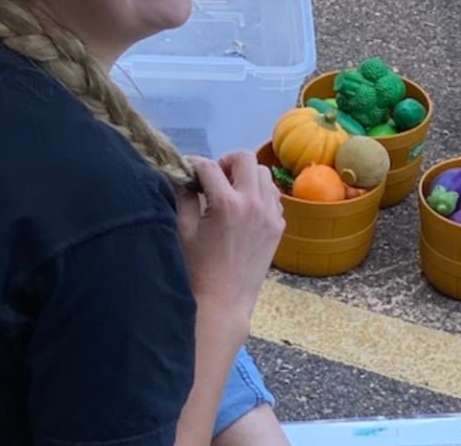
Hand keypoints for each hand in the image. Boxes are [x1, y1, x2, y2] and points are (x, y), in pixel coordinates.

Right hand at [175, 150, 284, 319]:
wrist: (223, 301)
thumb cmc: (197, 269)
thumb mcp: (184, 230)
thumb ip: (184, 197)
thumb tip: (182, 175)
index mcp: (226, 203)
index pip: (209, 166)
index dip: (194, 165)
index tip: (187, 171)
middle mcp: (252, 203)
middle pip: (245, 158)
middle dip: (226, 162)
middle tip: (214, 178)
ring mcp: (270, 214)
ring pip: (264, 174)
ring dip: (246, 176)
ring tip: (231, 191)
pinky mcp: (278, 227)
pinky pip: (273, 196)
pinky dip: (260, 194)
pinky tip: (245, 208)